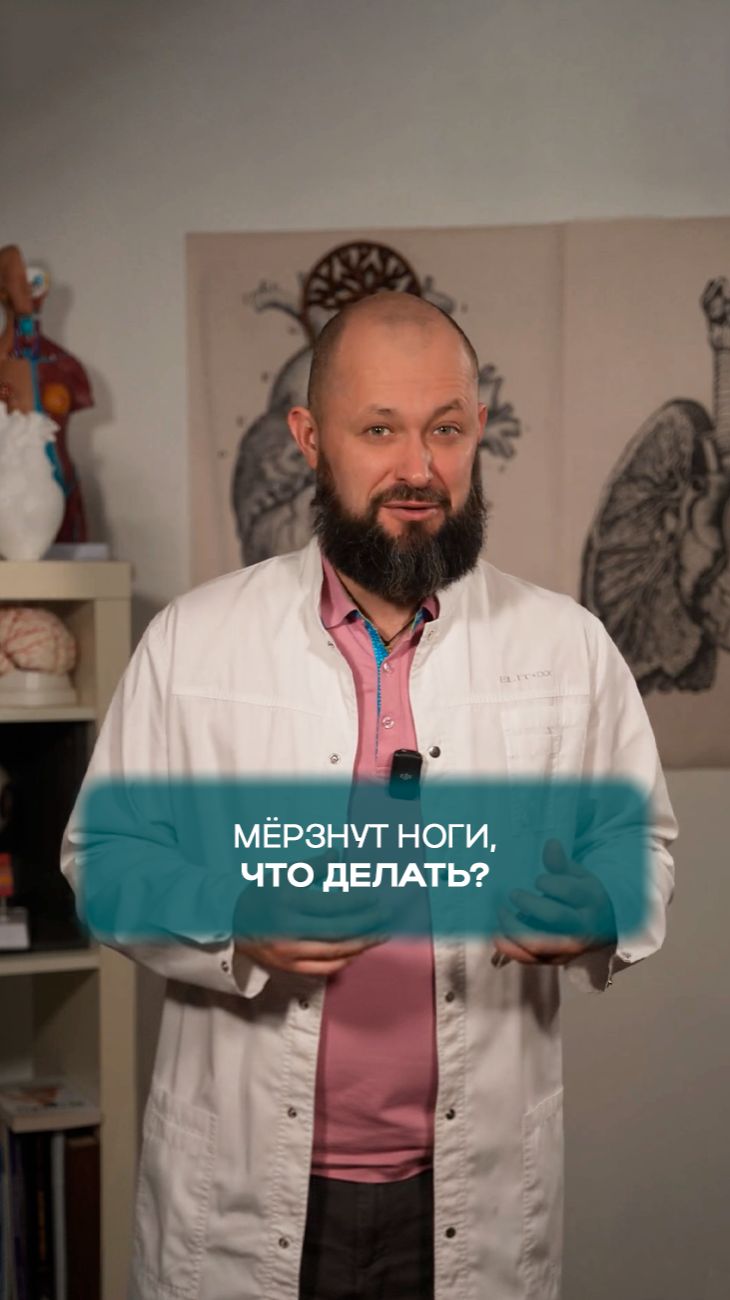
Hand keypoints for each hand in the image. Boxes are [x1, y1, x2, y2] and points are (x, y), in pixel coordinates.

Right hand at [232, 855, 389, 977]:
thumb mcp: (284, 874)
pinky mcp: (289, 966)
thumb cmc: (262, 894)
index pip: (332, 904)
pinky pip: (323, 968)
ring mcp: (289, 951)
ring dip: (360, 944)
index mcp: (288, 901)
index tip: (375, 897)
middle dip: (366, 925)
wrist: (233, 921)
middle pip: (337, 931)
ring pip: (333, 952)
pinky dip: (343, 960)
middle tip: (386, 918)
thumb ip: (314, 866)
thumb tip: (338, 854)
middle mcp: (289, 929)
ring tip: (378, 935)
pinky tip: (356, 951)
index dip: (357, 902)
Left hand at [493, 838, 617, 966]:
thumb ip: (561, 863)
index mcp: (591, 901)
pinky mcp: (551, 961)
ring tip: (501, 911)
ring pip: (539, 943)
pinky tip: (497, 933)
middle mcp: (582, 928)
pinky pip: (528, 959)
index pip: (571, 891)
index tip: (538, 879)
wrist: (598, 928)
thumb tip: (550, 844)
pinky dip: (509, 947)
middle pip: (556, 917)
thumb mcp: (578, 875)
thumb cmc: (581, 895)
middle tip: (514, 893)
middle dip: (530, 903)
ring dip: (514, 927)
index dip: (551, 883)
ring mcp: (567, 949)